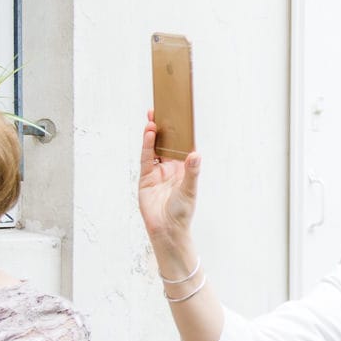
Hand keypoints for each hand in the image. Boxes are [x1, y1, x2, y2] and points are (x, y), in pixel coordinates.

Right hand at [138, 111, 199, 245]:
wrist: (166, 230)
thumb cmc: (182, 211)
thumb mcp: (189, 190)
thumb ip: (192, 172)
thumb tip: (195, 154)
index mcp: (183, 168)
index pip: (182, 145)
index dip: (181, 131)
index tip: (180, 116)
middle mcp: (170, 167)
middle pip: (166, 143)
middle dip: (164, 128)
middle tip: (161, 110)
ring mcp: (157, 172)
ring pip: (154, 148)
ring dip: (154, 134)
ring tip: (153, 119)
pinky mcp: (145, 178)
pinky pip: (146, 159)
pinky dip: (147, 146)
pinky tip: (149, 135)